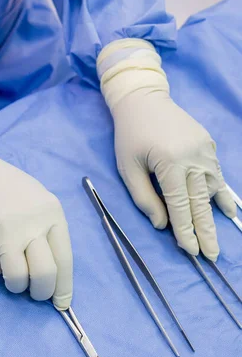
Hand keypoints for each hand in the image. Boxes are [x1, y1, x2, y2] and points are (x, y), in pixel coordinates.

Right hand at [0, 107, 72, 308]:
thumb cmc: (9, 190)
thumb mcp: (39, 203)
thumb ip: (47, 233)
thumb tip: (54, 275)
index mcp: (52, 215)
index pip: (65, 260)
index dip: (63, 287)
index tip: (61, 303)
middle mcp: (32, 226)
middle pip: (44, 275)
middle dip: (41, 292)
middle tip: (35, 293)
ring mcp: (6, 234)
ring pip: (18, 279)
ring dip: (16, 285)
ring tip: (12, 273)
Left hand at [97, 39, 235, 260]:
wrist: (144, 100)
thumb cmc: (130, 136)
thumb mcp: (128, 168)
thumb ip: (144, 198)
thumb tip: (162, 226)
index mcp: (170, 163)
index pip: (179, 206)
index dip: (185, 231)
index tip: (190, 251)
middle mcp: (193, 157)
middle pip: (200, 203)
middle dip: (205, 232)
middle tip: (211, 256)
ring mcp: (204, 150)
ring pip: (213, 190)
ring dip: (215, 217)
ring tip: (218, 239)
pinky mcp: (208, 145)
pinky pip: (217, 175)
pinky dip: (223, 194)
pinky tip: (229, 211)